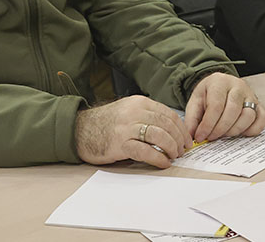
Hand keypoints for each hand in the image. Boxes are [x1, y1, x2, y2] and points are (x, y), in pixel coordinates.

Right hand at [75, 95, 192, 167]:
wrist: (79, 130)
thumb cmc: (106, 123)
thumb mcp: (128, 110)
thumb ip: (147, 115)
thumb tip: (171, 130)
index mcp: (139, 102)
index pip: (169, 114)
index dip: (181, 129)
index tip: (185, 139)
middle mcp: (135, 112)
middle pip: (167, 125)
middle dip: (178, 139)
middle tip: (181, 150)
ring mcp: (127, 127)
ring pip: (160, 136)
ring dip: (171, 148)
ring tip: (173, 156)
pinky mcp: (120, 143)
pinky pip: (146, 151)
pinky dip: (158, 158)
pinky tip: (163, 163)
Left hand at [184, 73, 264, 141]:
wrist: (221, 87)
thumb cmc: (208, 95)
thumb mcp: (195, 102)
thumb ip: (192, 119)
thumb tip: (192, 137)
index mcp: (219, 82)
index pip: (216, 105)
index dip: (208, 124)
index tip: (200, 137)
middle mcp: (238, 86)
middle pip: (233, 110)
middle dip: (220, 129)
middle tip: (211, 138)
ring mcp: (251, 95)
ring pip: (249, 115)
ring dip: (235, 130)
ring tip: (223, 135)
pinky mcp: (260, 105)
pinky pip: (262, 119)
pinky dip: (252, 130)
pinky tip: (240, 133)